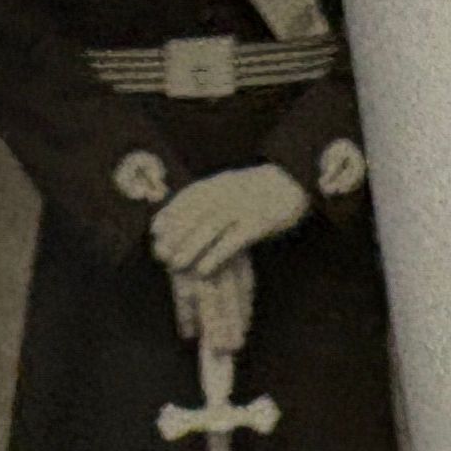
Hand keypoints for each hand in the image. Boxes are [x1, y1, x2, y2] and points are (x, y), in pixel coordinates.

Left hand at [149, 163, 310, 278]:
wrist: (295, 180)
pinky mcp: (259, 222)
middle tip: (160, 253)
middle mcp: (228, 192)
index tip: (154, 230)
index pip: (188, 197)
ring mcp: (244, 206)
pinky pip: (234, 239)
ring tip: (175, 264)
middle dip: (175, 234)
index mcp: (220, 183)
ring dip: (190, 246)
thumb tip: (188, 222)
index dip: (170, 213)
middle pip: (195, 213)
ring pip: (211, 226)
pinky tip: (204, 270)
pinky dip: (217, 254)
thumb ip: (213, 199)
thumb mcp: (234, 187)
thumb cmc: (261, 190)